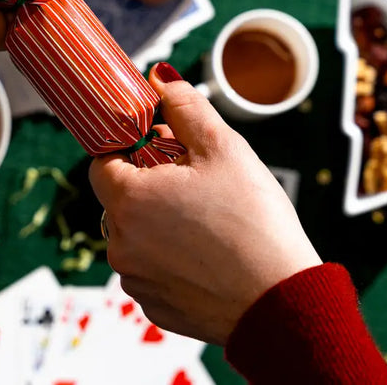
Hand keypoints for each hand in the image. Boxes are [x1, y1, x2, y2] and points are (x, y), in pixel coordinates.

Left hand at [89, 64, 321, 345]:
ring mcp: (134, 279)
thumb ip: (186, 107)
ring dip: (162, 226)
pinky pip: (154, 272)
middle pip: (121, 200)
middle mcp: (119, 242)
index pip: (102, 162)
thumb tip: (160, 78)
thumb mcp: (224, 149)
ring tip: (210, 225)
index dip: (131, 150)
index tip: (162, 150)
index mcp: (128, 199)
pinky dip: (174, 262)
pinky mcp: (154, 307)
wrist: (283, 304)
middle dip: (152, 187)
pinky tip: (210, 259)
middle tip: (197, 185)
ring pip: (138, 237)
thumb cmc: (255, 222)